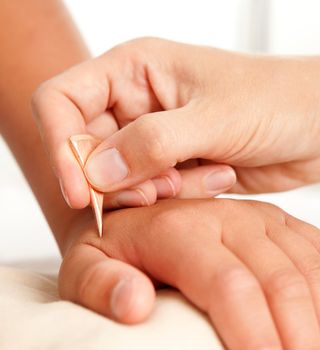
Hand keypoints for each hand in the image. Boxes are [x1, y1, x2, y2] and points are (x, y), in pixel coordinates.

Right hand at [32, 38, 319, 208]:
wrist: (313, 125)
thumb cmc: (277, 100)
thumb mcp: (215, 117)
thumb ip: (152, 143)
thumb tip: (94, 173)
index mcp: (133, 70)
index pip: (62, 101)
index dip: (59, 146)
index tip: (79, 193)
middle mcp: (134, 103)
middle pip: (86, 150)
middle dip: (118, 181)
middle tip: (164, 187)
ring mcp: (150, 137)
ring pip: (118, 178)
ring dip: (154, 190)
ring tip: (199, 176)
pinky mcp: (168, 164)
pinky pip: (150, 192)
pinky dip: (177, 196)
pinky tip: (216, 176)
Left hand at [59, 198, 319, 348]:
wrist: (139, 212)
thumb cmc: (113, 245)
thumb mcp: (88, 266)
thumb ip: (100, 284)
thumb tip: (135, 304)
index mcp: (178, 226)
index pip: (229, 286)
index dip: (254, 337)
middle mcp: (225, 215)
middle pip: (279, 283)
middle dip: (297, 339)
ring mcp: (255, 215)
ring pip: (306, 268)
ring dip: (314, 317)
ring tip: (305, 346)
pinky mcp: (273, 221)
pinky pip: (314, 252)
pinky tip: (314, 316)